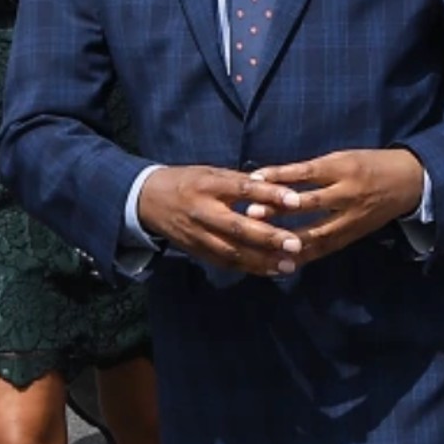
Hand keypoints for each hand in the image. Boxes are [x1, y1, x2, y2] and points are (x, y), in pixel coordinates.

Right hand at [137, 166, 302, 276]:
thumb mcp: (213, 172)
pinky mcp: (196, 251)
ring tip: (289, 265)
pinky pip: (225, 262)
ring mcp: (198, 235)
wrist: (147, 199)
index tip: (296, 201)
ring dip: (262, 261)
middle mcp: (203, 212)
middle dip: (268, 238)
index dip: (270, 194)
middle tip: (296, 244)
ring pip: (232, 251)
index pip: (243, 189)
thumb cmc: (190, 181)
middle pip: (237, 227)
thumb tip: (279, 188)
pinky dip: (249, 268)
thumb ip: (243, 182)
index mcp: (209, 185)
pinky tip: (271, 270)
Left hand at [251, 149, 424, 265]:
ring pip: (317, 232)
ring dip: (289, 240)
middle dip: (281, 210)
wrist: (409, 181)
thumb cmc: (369, 164)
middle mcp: (348, 193)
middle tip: (252, 215)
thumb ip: (311, 171)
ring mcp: (352, 217)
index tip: (253, 181)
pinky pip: (326, 248)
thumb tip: (269, 180)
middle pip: (310, 203)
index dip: (280, 176)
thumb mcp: (342, 158)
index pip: (306, 172)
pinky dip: (304, 256)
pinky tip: (283, 262)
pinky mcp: (354, 235)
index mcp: (343, 168)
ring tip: (262, 245)